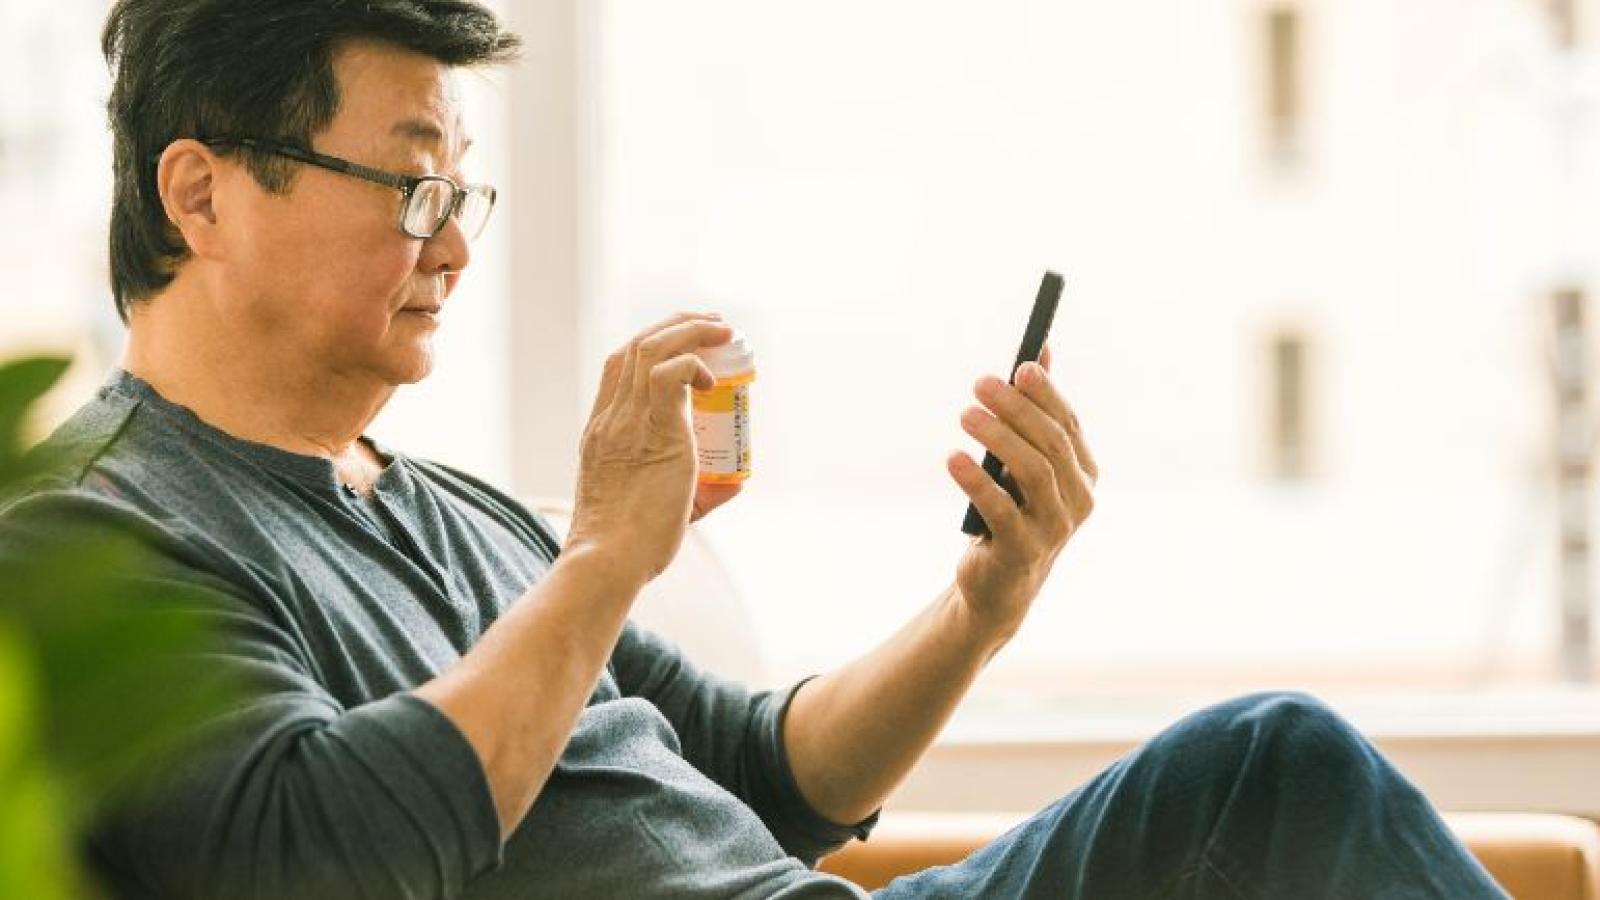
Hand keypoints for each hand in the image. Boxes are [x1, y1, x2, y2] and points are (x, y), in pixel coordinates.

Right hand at [565, 312, 733, 585]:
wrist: (608, 562)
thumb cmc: (630, 547)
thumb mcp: (659, 506)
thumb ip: (699, 491)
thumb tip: (736, 480)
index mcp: (602, 431)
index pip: (618, 367)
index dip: (650, 344)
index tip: (685, 343)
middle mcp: (610, 419)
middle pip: (634, 346)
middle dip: (676, 325)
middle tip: (712, 323)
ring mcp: (627, 422)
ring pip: (649, 349)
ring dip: (689, 330)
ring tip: (722, 329)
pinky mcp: (654, 432)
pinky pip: (669, 375)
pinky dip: (693, 364)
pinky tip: (712, 379)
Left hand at [947, 345, 1097, 641]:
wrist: (999, 583)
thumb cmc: (1013, 510)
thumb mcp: (1025, 461)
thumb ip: (1036, 410)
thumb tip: (1040, 350)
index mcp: (1084, 474)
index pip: (1068, 424)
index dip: (1046, 394)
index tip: (1021, 366)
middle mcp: (1078, 500)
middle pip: (1051, 444)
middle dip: (1017, 409)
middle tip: (980, 384)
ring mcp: (1054, 528)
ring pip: (1033, 473)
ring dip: (998, 438)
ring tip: (966, 415)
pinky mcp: (1021, 551)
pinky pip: (1001, 510)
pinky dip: (977, 482)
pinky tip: (953, 458)